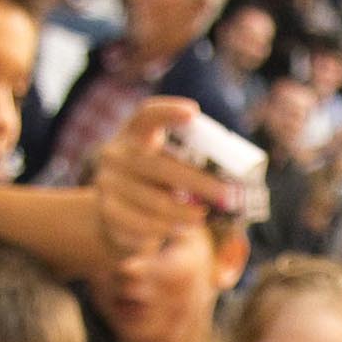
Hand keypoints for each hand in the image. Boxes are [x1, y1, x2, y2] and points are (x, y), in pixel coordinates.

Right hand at [93, 97, 250, 253]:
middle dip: (198, 182)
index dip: (167, 112)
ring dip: (184, 212)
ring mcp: (108, 183)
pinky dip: (167, 228)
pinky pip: (142, 223)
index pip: (146, 114)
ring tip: (204, 217)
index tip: (193, 112)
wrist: (116, 215)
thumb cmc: (156, 183)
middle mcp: (116, 154)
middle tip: (228, 195)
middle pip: (158, 165)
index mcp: (134, 133)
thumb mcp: (166, 165)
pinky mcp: (107, 212)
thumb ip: (188, 164)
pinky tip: (183, 229)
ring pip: (152, 200)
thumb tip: (233, 183)